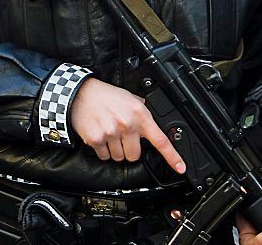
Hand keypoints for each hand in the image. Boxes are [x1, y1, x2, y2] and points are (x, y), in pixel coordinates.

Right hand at [69, 77, 184, 173]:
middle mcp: (127, 125)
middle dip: (129, 150)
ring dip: (115, 150)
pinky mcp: (97, 139)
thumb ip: (141, 110)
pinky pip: (104, 156)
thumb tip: (150, 123)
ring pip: (119, 157)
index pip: (160, 140)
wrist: (80, 94)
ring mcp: (111, 133)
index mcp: (139, 114)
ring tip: (109, 133)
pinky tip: (100, 135)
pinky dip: (102, 150)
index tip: (181, 168)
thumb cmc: (105, 95)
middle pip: (135, 155)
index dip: (172, 156)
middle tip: (122, 137)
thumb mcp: (129, 98)